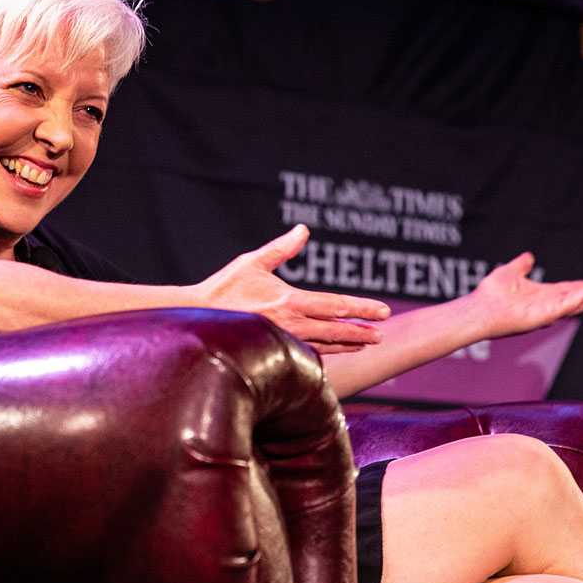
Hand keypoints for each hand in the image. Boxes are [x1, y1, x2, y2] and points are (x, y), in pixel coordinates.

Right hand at [194, 225, 389, 349]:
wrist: (198, 317)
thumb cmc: (226, 287)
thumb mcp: (254, 262)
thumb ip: (282, 248)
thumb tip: (304, 229)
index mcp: (289, 301)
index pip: (336, 306)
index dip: (362, 309)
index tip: (384, 311)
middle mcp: (291, 324)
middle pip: (336, 329)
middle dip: (361, 331)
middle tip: (381, 332)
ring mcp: (284, 341)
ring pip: (325, 344)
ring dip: (347, 343)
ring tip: (365, 343)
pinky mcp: (275, 350)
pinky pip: (307, 353)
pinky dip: (325, 351)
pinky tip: (335, 350)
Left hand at [470, 252, 582, 338]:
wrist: (477, 309)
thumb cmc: (490, 296)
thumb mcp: (509, 273)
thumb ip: (521, 265)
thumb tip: (529, 256)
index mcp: (545, 295)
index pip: (575, 289)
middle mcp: (550, 304)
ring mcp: (548, 312)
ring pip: (579, 301)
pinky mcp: (543, 316)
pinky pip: (566, 306)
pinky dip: (582, 297)